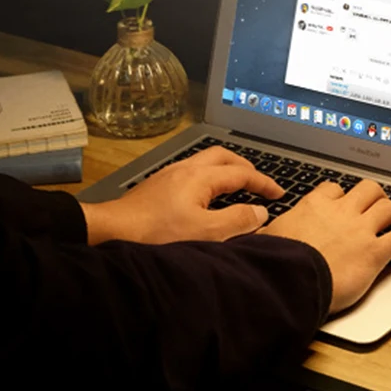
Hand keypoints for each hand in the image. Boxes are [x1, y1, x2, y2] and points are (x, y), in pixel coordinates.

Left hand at [79, 146, 283, 244]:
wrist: (112, 230)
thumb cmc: (156, 233)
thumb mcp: (204, 232)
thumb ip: (237, 220)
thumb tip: (261, 211)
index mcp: (201, 176)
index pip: (241, 173)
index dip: (263, 182)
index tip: (279, 193)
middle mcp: (186, 168)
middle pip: (223, 157)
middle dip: (245, 167)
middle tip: (259, 183)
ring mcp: (170, 174)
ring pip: (206, 162)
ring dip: (226, 171)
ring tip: (237, 188)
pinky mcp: (159, 184)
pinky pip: (193, 172)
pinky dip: (210, 178)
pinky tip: (206, 197)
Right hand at [260, 180, 390, 312]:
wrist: (291, 278)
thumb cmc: (275, 261)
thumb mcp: (265, 238)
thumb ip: (264, 231)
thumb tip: (244, 231)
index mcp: (313, 206)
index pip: (333, 189)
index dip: (341, 194)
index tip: (343, 201)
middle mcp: (340, 211)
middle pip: (367, 189)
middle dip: (376, 195)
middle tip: (380, 203)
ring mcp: (360, 230)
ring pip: (388, 207)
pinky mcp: (375, 252)